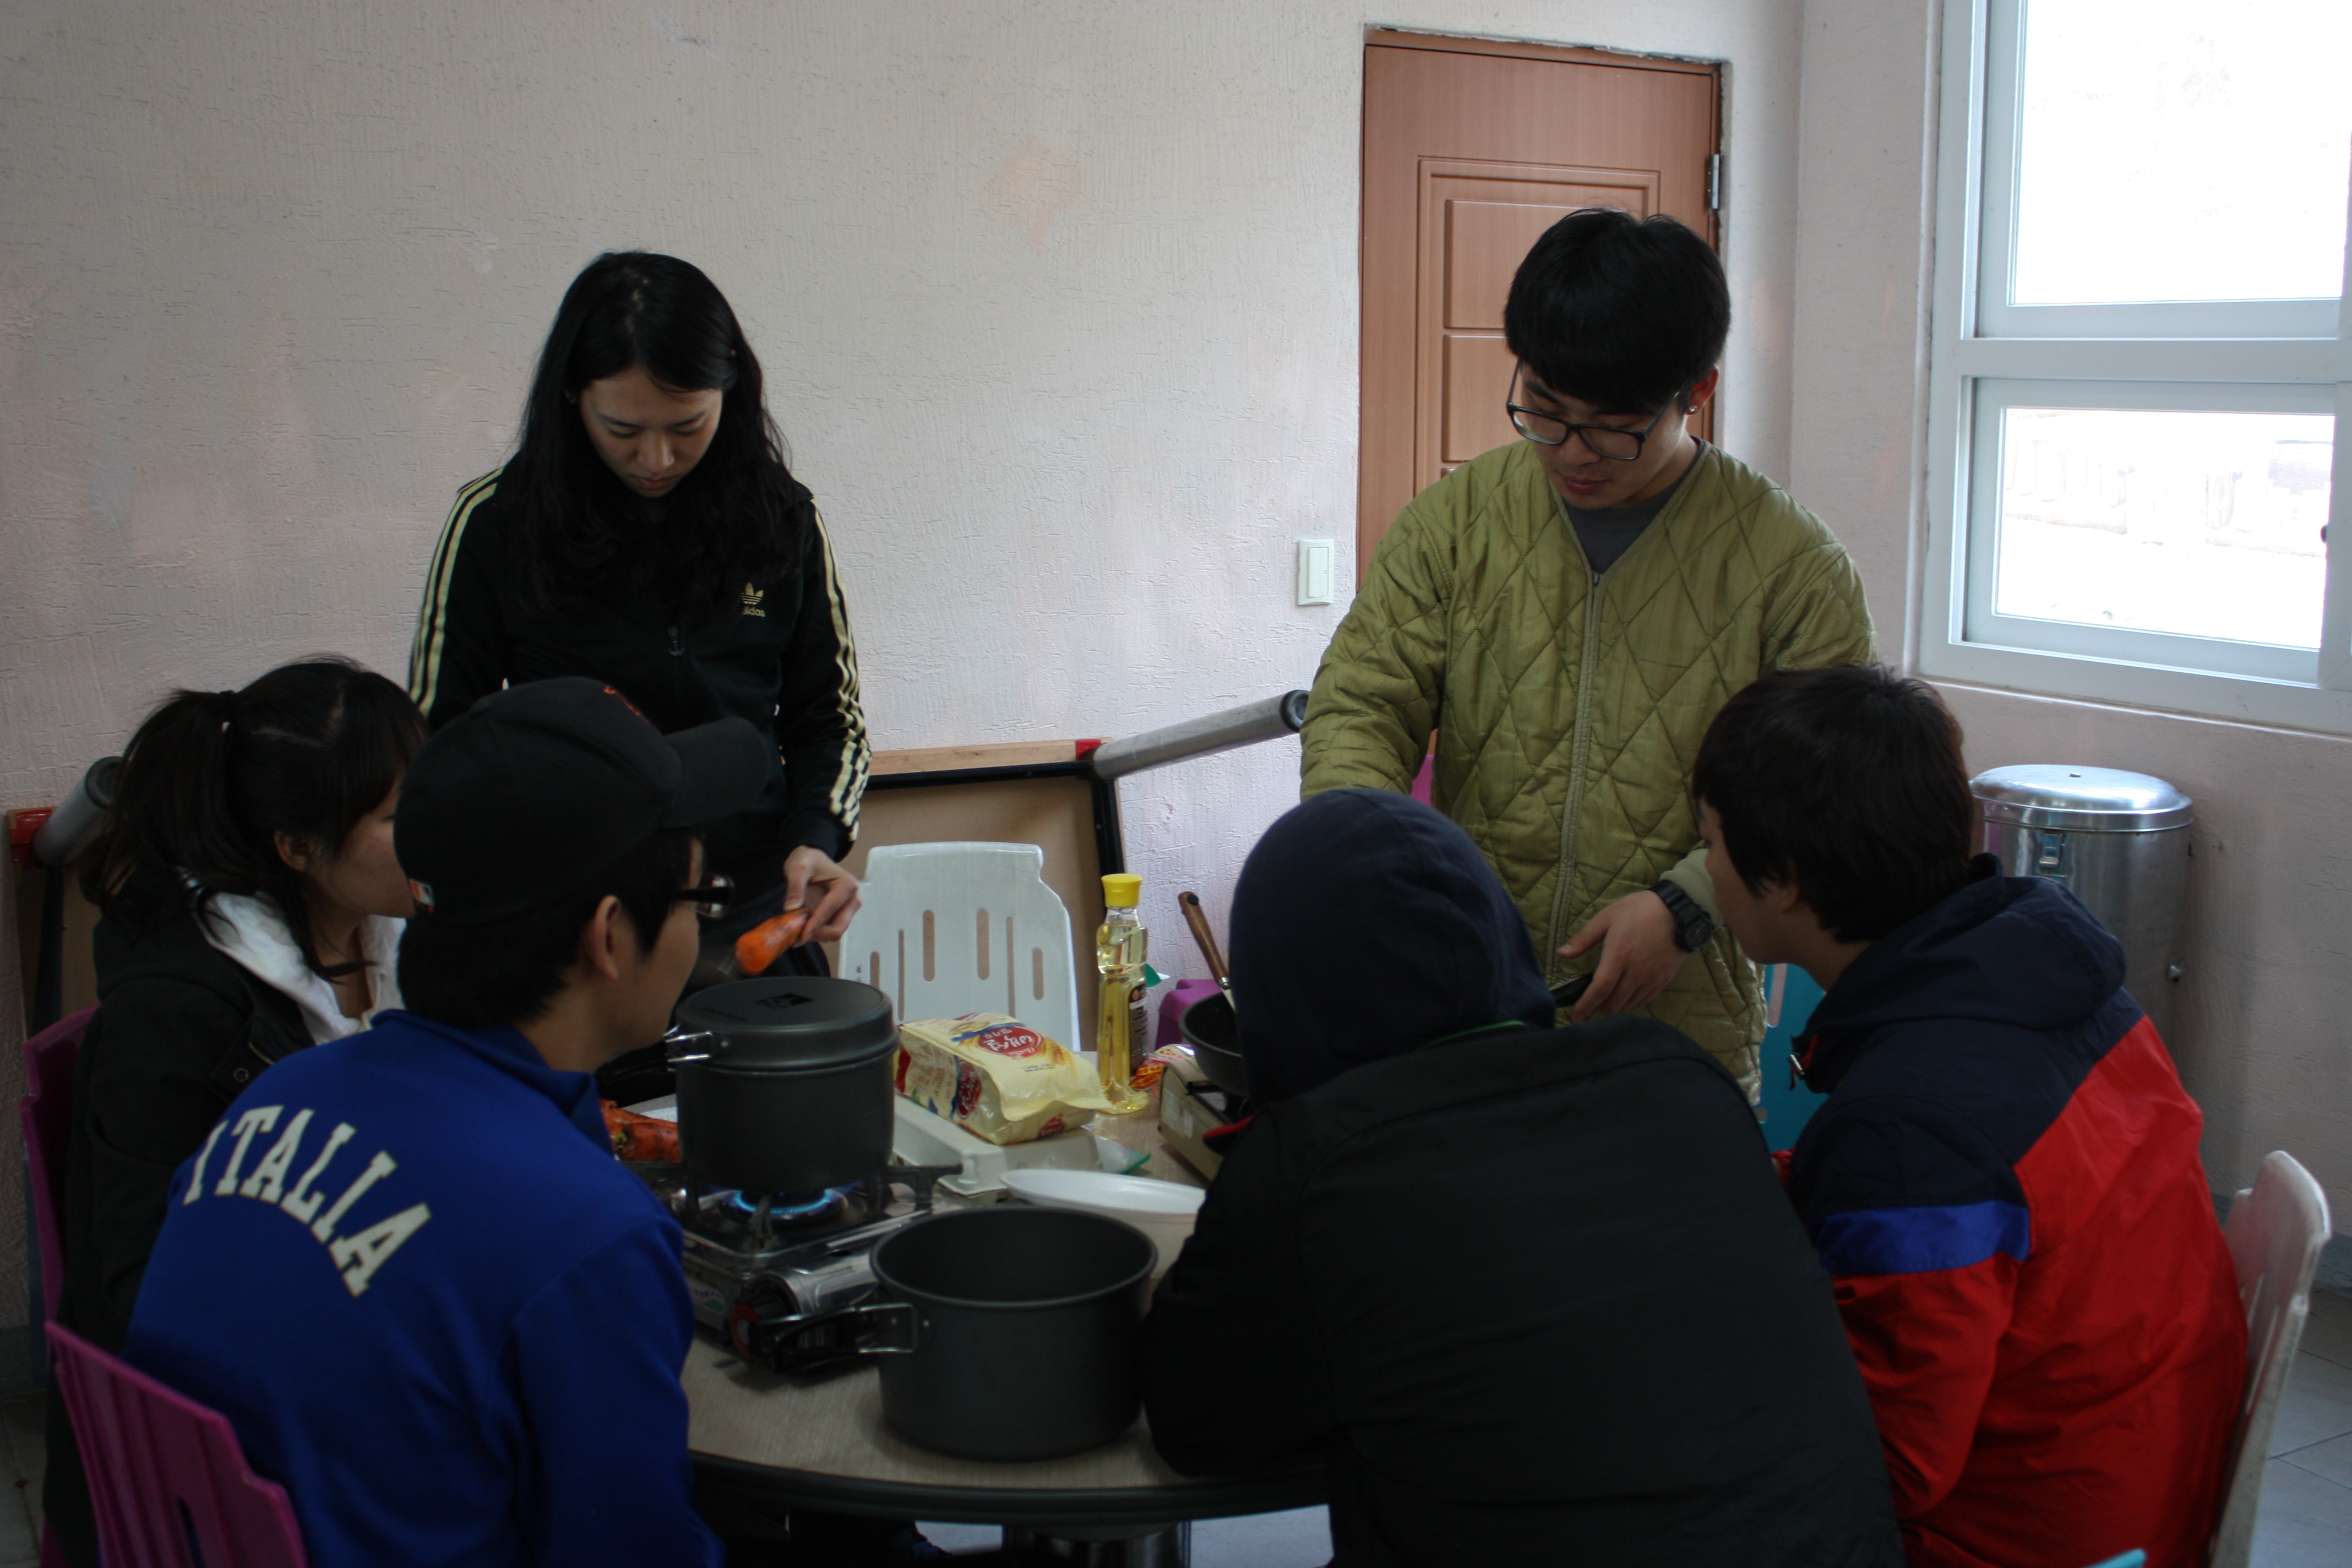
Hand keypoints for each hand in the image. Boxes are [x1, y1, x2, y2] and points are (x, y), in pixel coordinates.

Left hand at [781, 846, 861, 943]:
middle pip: (838, 928)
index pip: (830, 910)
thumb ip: (795, 887)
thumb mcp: (798, 868)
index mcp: (846, 886)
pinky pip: (829, 930)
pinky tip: (802, 927)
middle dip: (817, 934)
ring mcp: (848, 909)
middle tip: (797, 936)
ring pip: (834, 932)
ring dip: (815, 935)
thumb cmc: (807, 860)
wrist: (811, 859)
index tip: (799, 936)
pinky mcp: (840, 915)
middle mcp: (852, 900)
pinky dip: (816, 933)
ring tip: (796, 931)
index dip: (814, 925)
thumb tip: (791, 909)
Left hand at [1556, 890, 1689, 1021]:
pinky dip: (1631, 1003)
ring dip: (1614, 1007)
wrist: (1678, 910)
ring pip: (1629, 1004)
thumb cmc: (1640, 910)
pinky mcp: (1663, 979)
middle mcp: (1636, 971)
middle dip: (1598, 1008)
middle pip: (1614, 1002)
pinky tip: (1625, 997)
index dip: (1586, 1005)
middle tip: (1589, 1005)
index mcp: (1619, 955)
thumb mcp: (1606, 917)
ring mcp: (1652, 977)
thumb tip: (1562, 953)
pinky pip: (1645, 1000)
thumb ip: (1583, 938)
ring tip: (1605, 1002)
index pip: (1600, 989)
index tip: (1576, 1017)